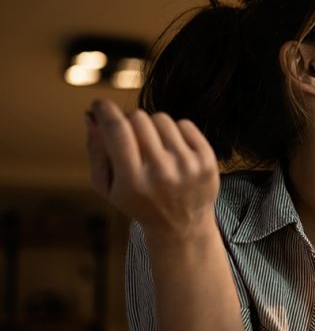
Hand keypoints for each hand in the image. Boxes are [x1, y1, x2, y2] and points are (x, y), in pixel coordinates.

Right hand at [84, 99, 219, 238]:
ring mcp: (188, 166)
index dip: (104, 110)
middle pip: (138, 118)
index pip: (117, 130)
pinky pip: (185, 124)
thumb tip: (92, 116)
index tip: (99, 105)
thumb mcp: (108, 186)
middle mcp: (162, 172)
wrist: (182, 226)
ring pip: (161, 118)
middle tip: (131, 138)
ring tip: (154, 148)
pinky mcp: (207, 160)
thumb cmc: (139, 202)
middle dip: (129, 122)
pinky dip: (175, 132)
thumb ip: (96, 151)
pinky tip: (172, 151)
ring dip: (153, 127)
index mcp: (133, 181)